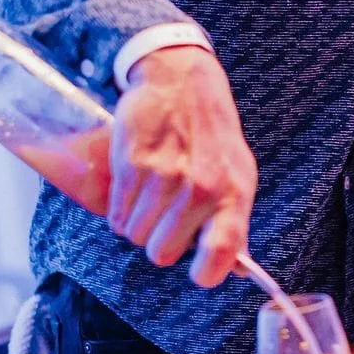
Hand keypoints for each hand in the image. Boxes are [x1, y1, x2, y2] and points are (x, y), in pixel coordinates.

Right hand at [108, 45, 257, 287]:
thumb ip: (233, 224)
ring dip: (135, 222)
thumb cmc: (211, 136)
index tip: (196, 270)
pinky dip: (119, 208)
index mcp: (233, 195)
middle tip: (163, 215)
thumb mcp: (238, 176)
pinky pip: (116, 214)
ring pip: (134, 235)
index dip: (204, 272)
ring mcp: (166, 177)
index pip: (220, 255)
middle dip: (156, 240)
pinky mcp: (133, 164)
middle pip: (161, 253)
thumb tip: (235, 271)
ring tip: (148, 196)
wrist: (182, 81)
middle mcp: (201, 189)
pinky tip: (132, 187)